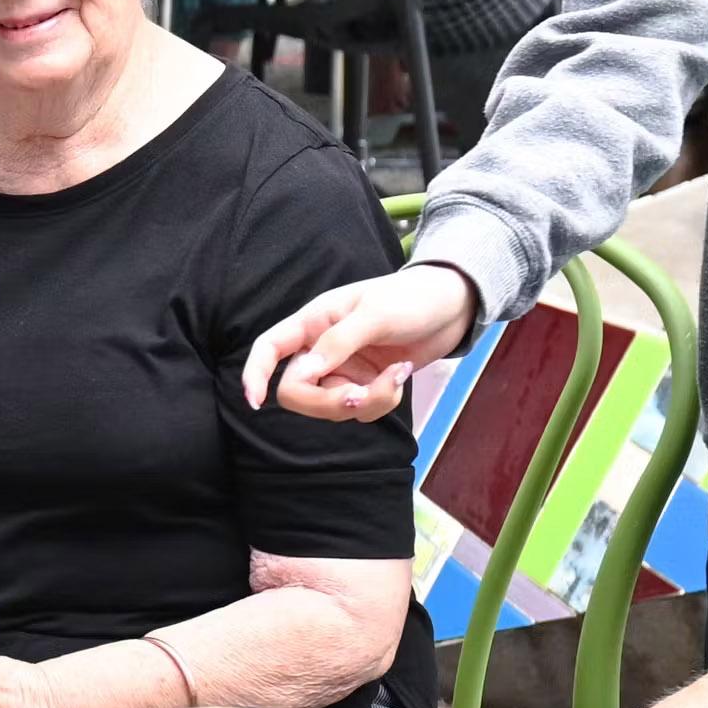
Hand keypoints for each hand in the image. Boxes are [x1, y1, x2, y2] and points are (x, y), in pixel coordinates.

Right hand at [243, 260, 478, 419]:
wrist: (452, 306)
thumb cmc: (411, 297)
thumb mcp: (374, 315)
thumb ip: (338, 343)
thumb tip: (303, 372)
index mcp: (313, 323)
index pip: (269, 348)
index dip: (255, 375)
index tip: (255, 402)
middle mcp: (321, 349)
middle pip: (298, 391)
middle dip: (328, 402)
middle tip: (359, 395)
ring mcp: (344, 369)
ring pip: (332, 406)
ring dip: (366, 401)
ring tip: (395, 377)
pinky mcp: (366, 384)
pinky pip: (361, 409)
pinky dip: (382, 401)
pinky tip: (400, 375)